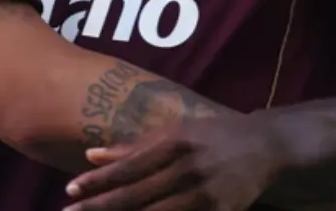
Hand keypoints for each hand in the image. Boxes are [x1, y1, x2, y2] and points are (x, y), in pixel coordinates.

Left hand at [65, 117, 279, 210]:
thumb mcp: (174, 132)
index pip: (128, 166)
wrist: (266, 146)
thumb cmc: (210, 136)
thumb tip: (90, 155)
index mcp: (174, 144)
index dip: (98, 180)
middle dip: (101, 207)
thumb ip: (132, 146)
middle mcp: (187, 169)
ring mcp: (206, 194)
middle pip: (137, 195)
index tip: (69, 190)